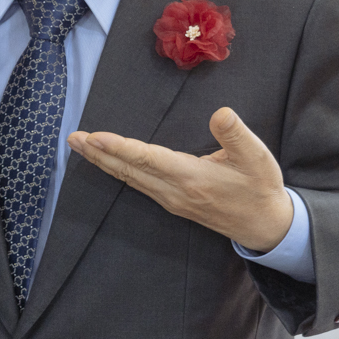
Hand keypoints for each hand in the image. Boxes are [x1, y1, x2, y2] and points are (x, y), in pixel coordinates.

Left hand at [69, 107, 292, 252]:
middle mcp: (174, 191)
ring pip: (130, 179)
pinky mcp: (172, 202)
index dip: (120, 147)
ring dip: (104, 162)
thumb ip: (236, 134)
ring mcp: (171, 199)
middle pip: (129, 170)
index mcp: (191, 177)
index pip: (147, 159)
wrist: (266, 226)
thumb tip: (220, 112)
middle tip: (73, 138)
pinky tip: (108, 163)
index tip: (95, 137)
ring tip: (81, 146)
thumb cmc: (261, 188)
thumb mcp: (257, 157)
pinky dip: (119, 171)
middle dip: (99, 153)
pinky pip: (138, 184)